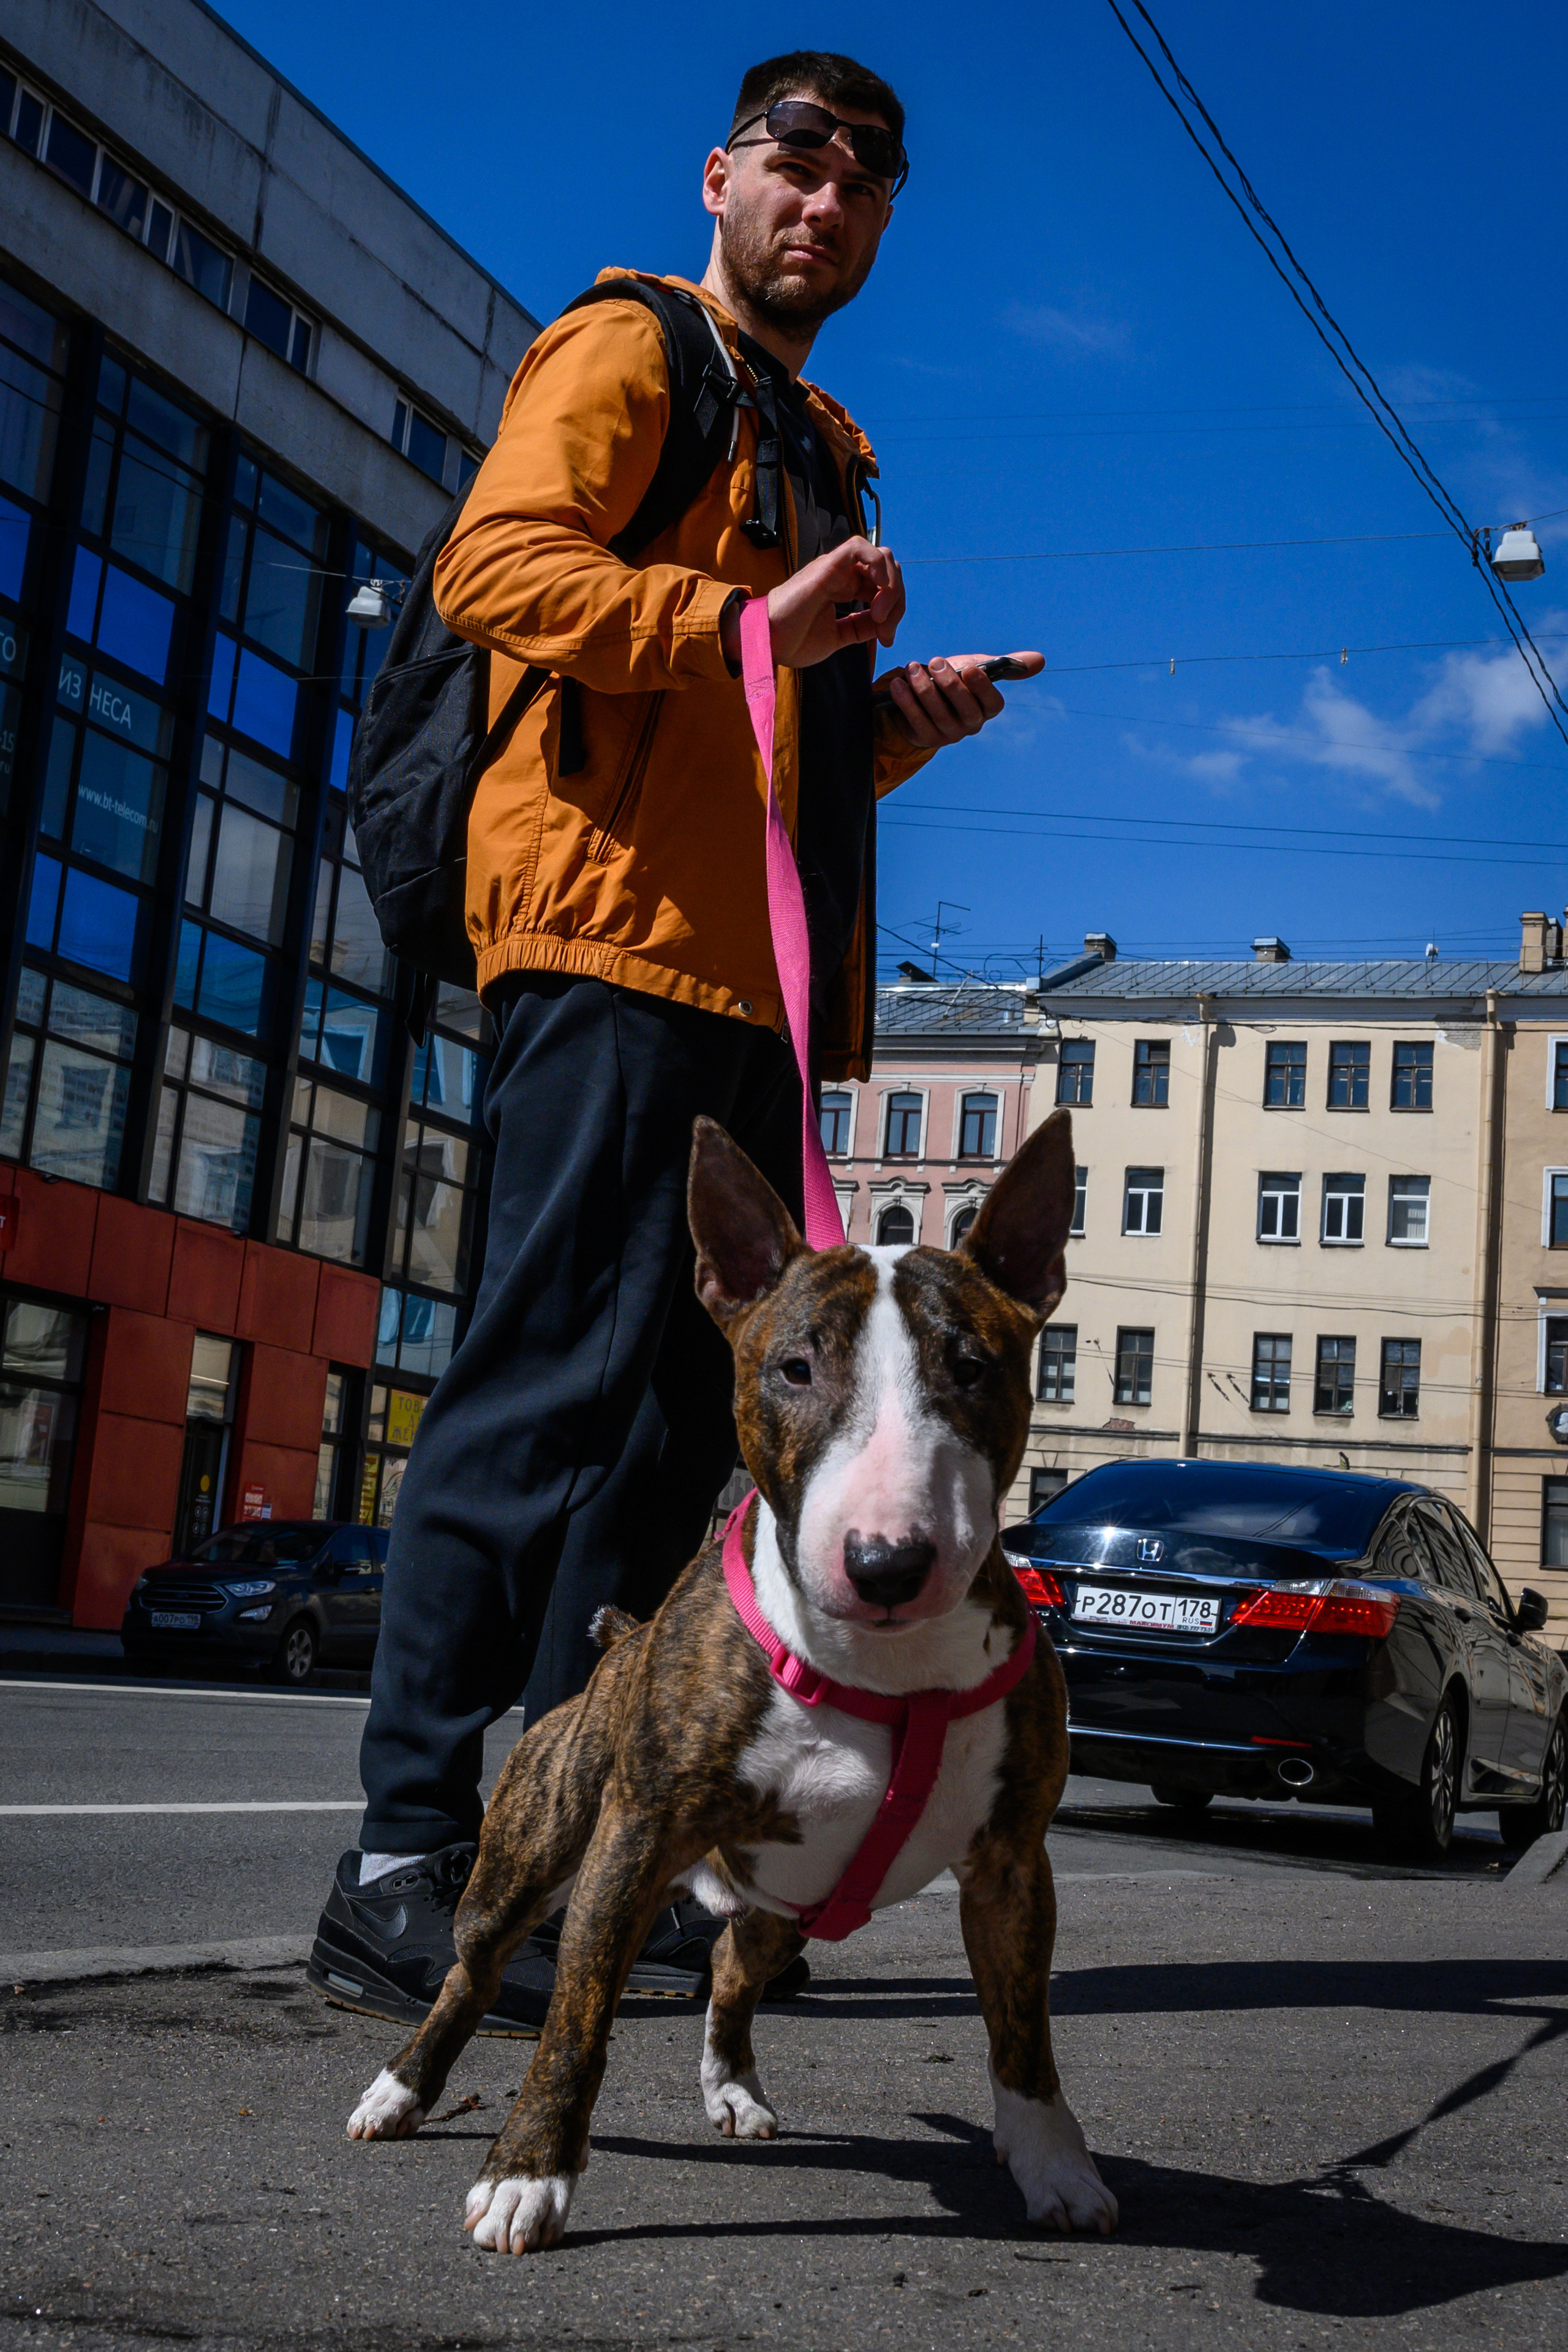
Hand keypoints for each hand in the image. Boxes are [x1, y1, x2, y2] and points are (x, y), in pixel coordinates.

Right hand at [720, 537, 904, 670]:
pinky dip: (879, 567)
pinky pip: (861, 548)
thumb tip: (885, 625)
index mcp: (844, 589)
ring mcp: (836, 567)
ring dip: (890, 585)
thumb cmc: (793, 640)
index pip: (882, 587)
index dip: (894, 611)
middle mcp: (843, 574)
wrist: (768, 641)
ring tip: (881, 614)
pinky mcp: (829, 564)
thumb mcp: (838, 637)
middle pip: (886, 571)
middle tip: (886, 628)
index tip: (886, 638)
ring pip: (880, 557)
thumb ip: (860, 627)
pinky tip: (878, 593)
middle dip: (897, 599)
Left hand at [876, 650, 1043, 747]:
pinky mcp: (927, 738)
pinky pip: (916, 720)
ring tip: (912, 668)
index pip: (992, 703)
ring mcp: (949, 735)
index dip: (982, 687)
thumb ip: (1005, 664)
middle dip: (950, 685)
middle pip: (964, 709)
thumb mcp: (977, 668)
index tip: (971, 668)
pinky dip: (906, 701)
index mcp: (987, 708)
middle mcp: (972, 725)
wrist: (923, 698)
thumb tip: (1040, 659)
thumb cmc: (954, 680)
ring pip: (938, 714)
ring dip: (923, 690)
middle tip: (936, 662)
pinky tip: (898, 684)